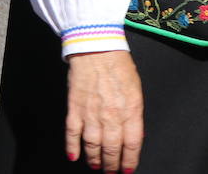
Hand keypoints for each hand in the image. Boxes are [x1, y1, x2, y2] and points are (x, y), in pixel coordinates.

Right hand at [66, 51, 143, 172]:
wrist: (96, 46)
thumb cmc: (118, 65)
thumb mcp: (136, 89)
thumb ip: (134, 114)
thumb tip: (133, 136)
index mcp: (131, 109)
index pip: (132, 144)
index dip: (130, 160)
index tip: (128, 169)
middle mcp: (111, 115)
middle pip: (112, 149)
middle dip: (111, 164)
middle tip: (110, 172)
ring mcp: (91, 112)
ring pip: (92, 145)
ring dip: (94, 159)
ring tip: (96, 166)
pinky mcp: (74, 107)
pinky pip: (73, 132)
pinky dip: (72, 147)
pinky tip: (74, 156)